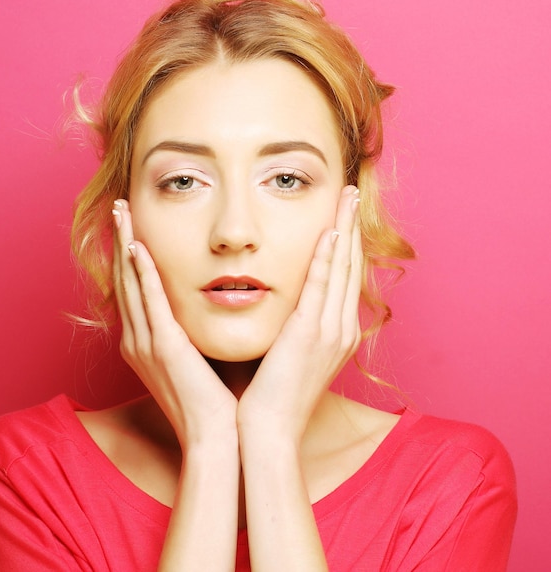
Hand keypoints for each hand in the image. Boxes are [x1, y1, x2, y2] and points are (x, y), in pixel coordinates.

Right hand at [112, 200, 237, 448]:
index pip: (133, 289)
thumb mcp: (193, 359)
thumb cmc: (210, 400)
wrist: (214, 436)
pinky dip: (143, 274)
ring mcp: (147, 343)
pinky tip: (138, 248)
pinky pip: (151, 303)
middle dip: (120, 240)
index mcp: (144, 342)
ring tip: (121, 212)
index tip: (131, 225)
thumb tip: (205, 305)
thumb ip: (189, 331)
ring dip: (126, 245)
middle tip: (118, 206)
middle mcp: (137, 340)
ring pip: (132, 283)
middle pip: (125, 279)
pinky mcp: (165, 348)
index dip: (128, 254)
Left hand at [237, 185, 362, 442]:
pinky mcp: (309, 335)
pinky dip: (326, 258)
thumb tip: (286, 304)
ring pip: (341, 269)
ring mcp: (330, 331)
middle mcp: (342, 327)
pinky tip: (328, 232)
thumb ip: (295, 324)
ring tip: (346, 196)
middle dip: (352, 225)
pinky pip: (321, 288)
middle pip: (350, 265)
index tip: (343, 213)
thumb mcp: (291, 354)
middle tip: (351, 191)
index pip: (344, 275)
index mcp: (337, 331)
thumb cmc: (274, 393)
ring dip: (344, 229)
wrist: (269, 431)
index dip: (347, 240)